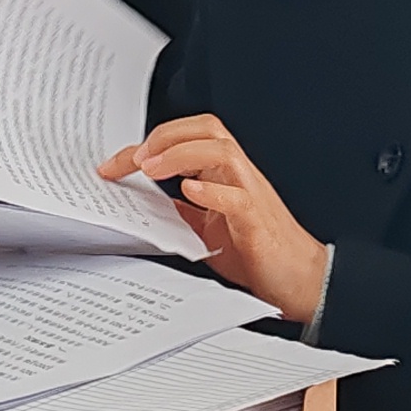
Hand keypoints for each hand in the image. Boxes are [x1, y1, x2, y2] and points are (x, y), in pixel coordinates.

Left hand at [104, 115, 329, 322]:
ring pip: (222, 151)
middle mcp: (238, 176)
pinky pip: (237, 197)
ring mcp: (250, 194)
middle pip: (207, 129)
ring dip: (181, 154)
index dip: (147, 145)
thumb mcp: (205, 229)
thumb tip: (141, 204)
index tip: (112, 166)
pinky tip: (190, 192)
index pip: (186, 140)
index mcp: (224, 174)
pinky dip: (212, 191)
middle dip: (165, 136)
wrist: (299, 280)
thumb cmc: (256, 253)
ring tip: (152, 168)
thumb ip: (180, 211)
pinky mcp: (258, 221)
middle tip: (135, 158)